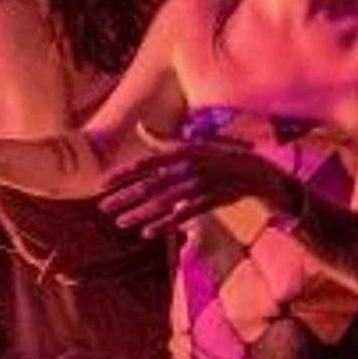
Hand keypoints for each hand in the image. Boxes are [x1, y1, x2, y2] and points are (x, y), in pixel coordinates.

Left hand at [97, 140, 303, 234]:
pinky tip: (147, 233)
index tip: (102, 184)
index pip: (145, 163)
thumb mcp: (190, 144)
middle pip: (150, 184)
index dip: (123, 174)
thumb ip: (163, 139)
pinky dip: (165, 224)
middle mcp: (187, 166)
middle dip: (124, 196)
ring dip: (139, 213)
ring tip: (119, 222)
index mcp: (180, 151)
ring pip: (163, 202)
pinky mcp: (210, 200)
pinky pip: (183, 214)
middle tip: (102, 207)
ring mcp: (199, 184)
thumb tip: (141, 126)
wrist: (255, 171)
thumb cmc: (218, 156)